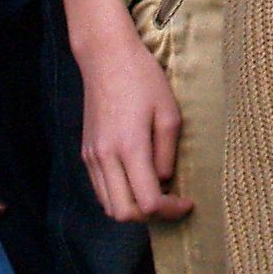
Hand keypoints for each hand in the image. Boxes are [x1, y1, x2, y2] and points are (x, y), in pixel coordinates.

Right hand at [78, 29, 189, 223]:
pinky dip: (119, 196)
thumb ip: (167, 153)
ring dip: (133, 209)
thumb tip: (163, 181)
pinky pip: (101, 190)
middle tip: (171, 201)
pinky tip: (136, 180)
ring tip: (154, 192)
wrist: (106, 57)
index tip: (186, 201)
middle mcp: (105, 157)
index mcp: (129, 147)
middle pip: (124, 213)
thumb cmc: (142, 78)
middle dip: (151, 217)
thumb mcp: (168, 112)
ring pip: (109, 206)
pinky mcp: (86, 152)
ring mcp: (91, 157)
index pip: (148, 202)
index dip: (170, 210)